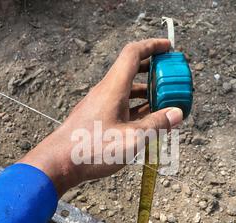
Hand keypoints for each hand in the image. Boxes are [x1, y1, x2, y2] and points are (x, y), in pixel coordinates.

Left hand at [19, 39, 183, 195]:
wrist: (58, 162)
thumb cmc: (92, 150)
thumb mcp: (131, 139)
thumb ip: (156, 124)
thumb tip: (177, 113)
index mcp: (113, 88)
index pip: (133, 54)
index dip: (152, 46)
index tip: (169, 48)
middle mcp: (105, 92)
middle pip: (131, 70)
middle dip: (153, 70)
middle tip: (171, 77)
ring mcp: (100, 104)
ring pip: (127, 89)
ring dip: (146, 91)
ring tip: (164, 101)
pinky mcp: (97, 117)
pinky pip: (121, 104)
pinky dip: (136, 106)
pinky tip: (146, 119)